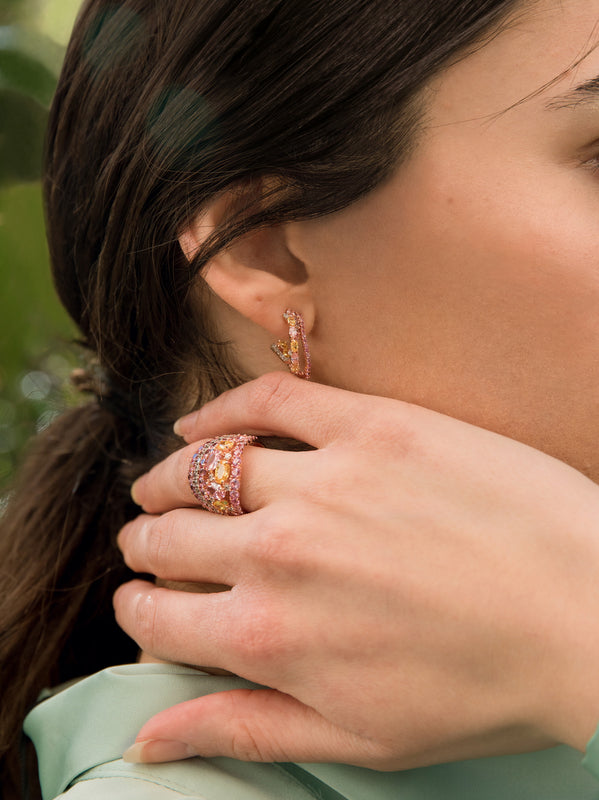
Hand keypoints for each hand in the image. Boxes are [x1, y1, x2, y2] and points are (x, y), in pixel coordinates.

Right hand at [115, 373, 598, 767]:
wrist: (589, 613)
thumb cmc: (483, 689)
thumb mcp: (358, 736)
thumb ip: (241, 730)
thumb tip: (148, 736)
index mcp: (268, 638)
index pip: (158, 616)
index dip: (136, 608)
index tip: (138, 598)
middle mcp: (279, 555)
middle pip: (170, 536)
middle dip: (144, 542)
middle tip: (144, 539)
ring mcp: (324, 481)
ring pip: (203, 468)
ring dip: (164, 480)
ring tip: (157, 483)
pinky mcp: (371, 426)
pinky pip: (268, 401)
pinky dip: (219, 409)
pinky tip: (197, 423)